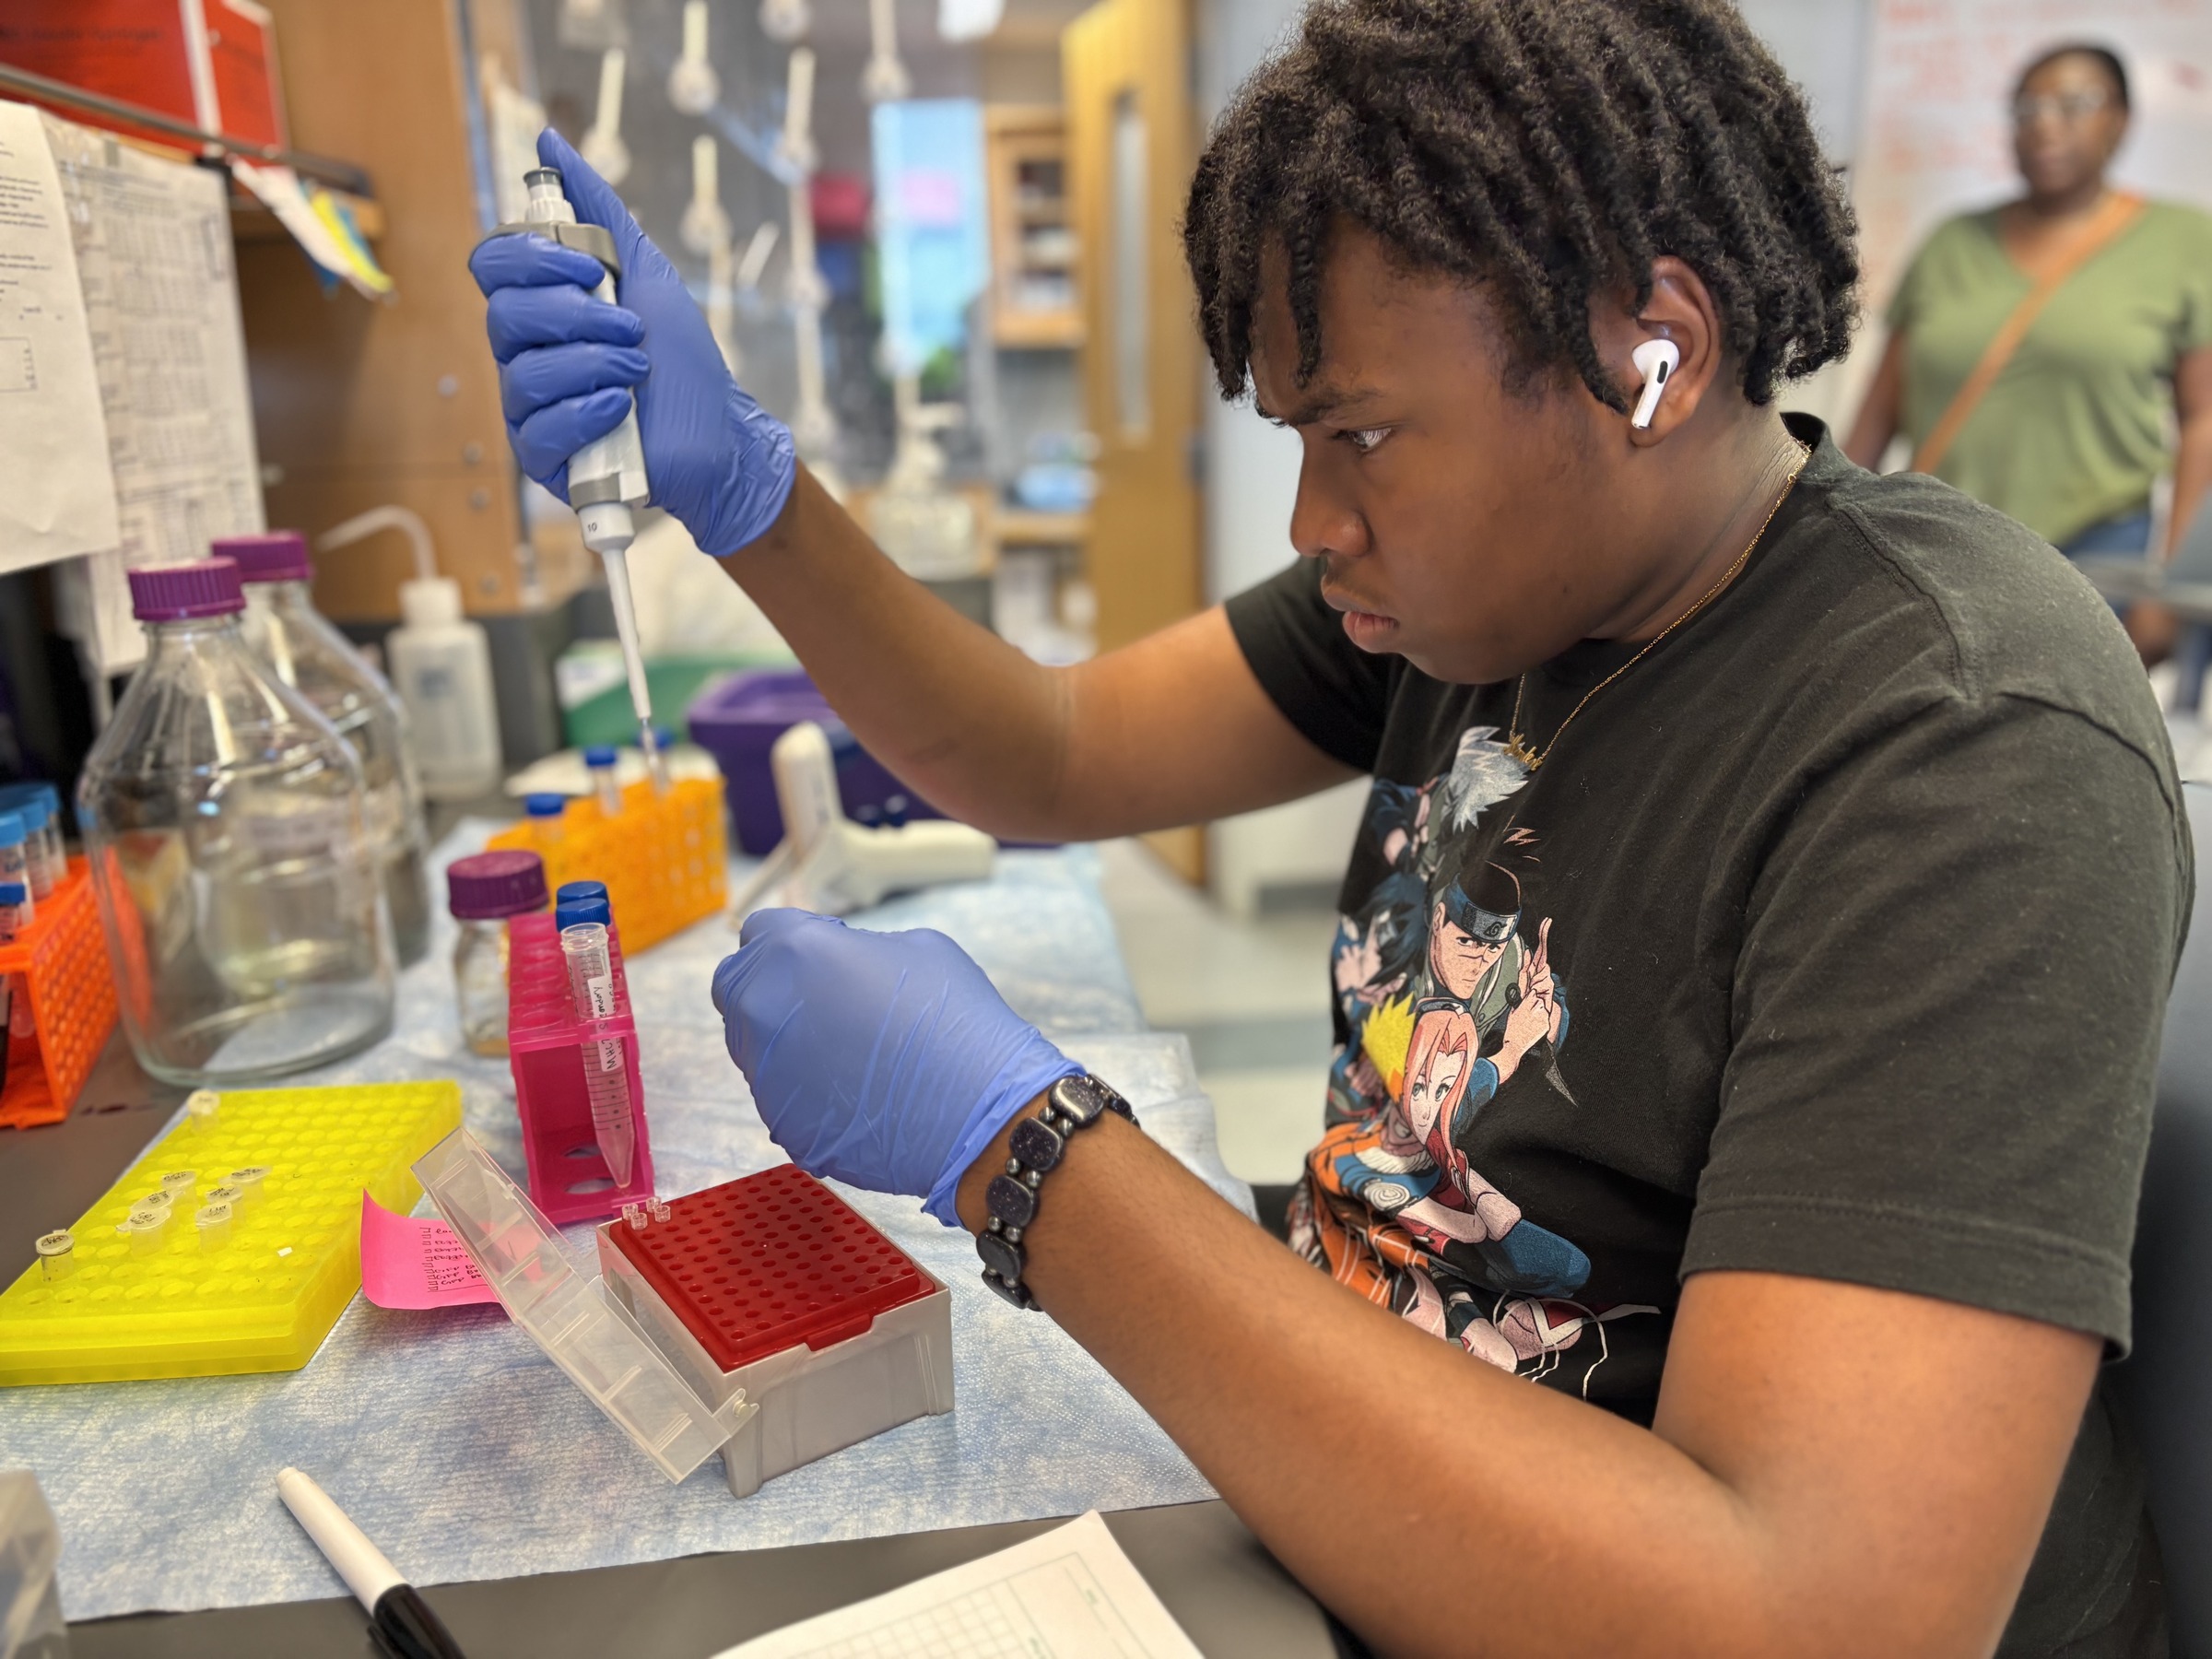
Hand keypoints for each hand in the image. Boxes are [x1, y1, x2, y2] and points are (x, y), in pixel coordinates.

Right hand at [466, 128, 795, 555]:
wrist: (721, 433)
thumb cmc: (682, 359)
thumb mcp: (647, 272)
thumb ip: (598, 211)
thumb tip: (550, 143)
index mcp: (540, 307)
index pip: (493, 265)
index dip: (535, 258)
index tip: (594, 268)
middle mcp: (525, 353)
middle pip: (502, 315)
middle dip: (578, 316)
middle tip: (631, 328)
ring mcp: (530, 408)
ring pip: (523, 373)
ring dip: (593, 363)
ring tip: (637, 369)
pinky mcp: (543, 458)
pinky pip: (536, 430)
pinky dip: (585, 412)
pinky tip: (620, 410)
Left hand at [711, 910, 1082, 1224]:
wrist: (980, 1113)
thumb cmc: (956, 1017)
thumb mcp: (914, 948)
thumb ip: (852, 950)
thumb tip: (834, 966)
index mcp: (794, 952)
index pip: (759, 932)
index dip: (792, 940)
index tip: (824, 956)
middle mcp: (764, 1010)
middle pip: (735, 987)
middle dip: (769, 988)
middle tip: (822, 1002)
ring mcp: (767, 1074)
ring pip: (754, 1047)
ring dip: (786, 1041)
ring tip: (850, 1054)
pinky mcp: (782, 1125)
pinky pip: (781, 1097)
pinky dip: (808, 1093)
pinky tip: (860, 1095)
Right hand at [1502, 988, 1550, 1055]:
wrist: (1516, 1045)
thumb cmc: (1512, 1031)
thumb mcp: (1512, 1013)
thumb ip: (1519, 1004)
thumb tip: (1524, 998)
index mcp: (1525, 1006)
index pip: (1533, 994)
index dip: (1532, 996)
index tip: (1531, 998)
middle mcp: (1535, 1011)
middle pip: (1540, 1001)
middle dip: (1536, 1005)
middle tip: (1530, 1013)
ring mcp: (1542, 1019)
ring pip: (1544, 1010)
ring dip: (1540, 1014)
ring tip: (1531, 1022)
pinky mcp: (1546, 1026)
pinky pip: (1546, 1020)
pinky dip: (1542, 1022)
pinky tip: (1534, 1027)